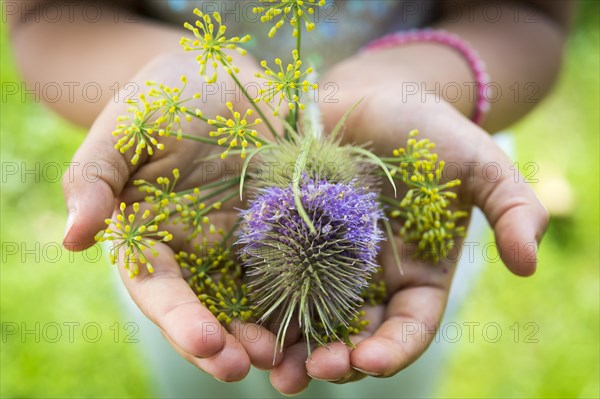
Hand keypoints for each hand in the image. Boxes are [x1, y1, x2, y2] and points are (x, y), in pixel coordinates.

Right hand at [62, 52, 282, 380]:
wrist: (217, 77)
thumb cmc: (161, 98)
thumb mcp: (121, 130)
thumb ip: (94, 179)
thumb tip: (73, 238)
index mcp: (151, 237)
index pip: (159, 287)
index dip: (179, 317)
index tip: (205, 342)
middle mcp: (194, 250)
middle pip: (207, 307)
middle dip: (225, 341)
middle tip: (249, 366)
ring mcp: (238, 242)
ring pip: (250, 298)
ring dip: (266, 330)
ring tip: (286, 358)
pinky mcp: (277, 228)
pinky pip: (292, 265)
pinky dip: (304, 294)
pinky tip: (321, 316)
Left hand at [267, 66, 548, 393]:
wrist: (374, 99)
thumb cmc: (430, 133)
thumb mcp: (480, 165)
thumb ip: (513, 207)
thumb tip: (528, 264)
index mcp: (417, 276)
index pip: (409, 327)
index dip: (393, 349)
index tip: (371, 359)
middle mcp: (370, 280)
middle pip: (354, 336)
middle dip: (337, 360)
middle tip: (314, 370)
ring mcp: (325, 263)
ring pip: (309, 320)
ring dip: (292, 349)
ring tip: (274, 369)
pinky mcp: (288, 240)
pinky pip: (272, 280)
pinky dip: (261, 307)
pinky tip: (244, 323)